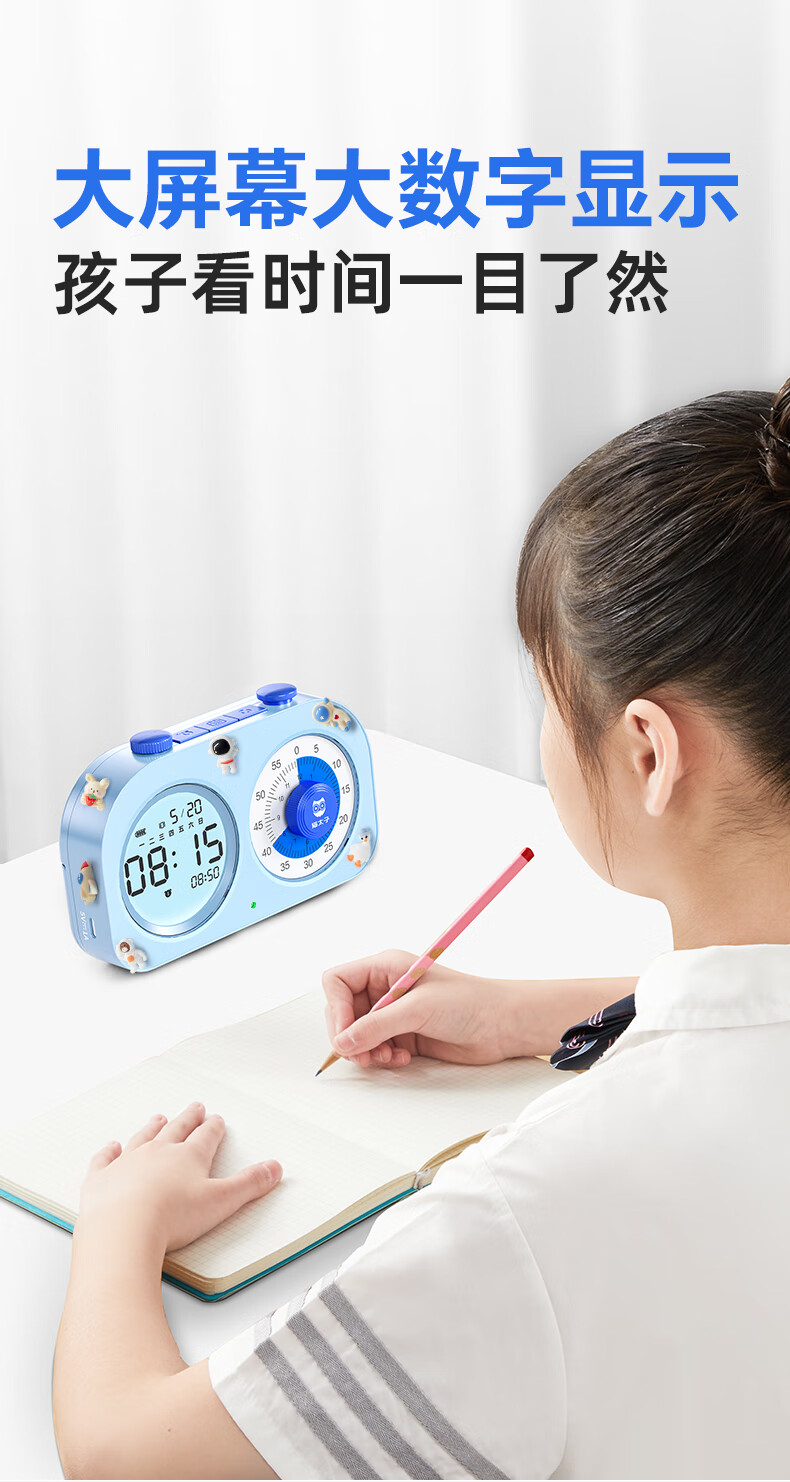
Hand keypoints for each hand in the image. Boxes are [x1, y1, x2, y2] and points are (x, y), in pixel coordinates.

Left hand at [78, 1102, 282, 1252]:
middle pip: (176, 1130)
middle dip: (188, 1119)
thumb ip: (249, 1184)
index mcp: (188, 1157)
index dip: (213, 1128)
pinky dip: (108, 1152)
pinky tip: (111, 1146)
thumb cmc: (171, 1217)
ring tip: (159, 1118)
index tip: (216, 1120)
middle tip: (194, 1108)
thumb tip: (274, 1169)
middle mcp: (157, 1153)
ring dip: (152, 1128)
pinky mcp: (101, 1179)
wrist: (122, 1229)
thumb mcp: (221, 1202)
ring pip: (142, 1138)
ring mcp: (127, 1163)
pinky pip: (105, 1159)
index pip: (205, 1137)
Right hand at [322, 949, 529, 1069]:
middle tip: (362, 1054)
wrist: (502, 1024)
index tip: (346, 1033)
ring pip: (358, 1034)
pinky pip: (375, 1048)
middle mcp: (386, 988)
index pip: (338, 982)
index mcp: (386, 967)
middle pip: (344, 1011)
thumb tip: (344, 1041)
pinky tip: (400, 1058)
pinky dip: (381, 1057)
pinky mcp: (404, 1034)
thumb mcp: (418, 1009)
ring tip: (385, 1057)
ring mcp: (394, 1012)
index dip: (337, 1009)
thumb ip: (377, 1025)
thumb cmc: (470, 1001)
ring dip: (366, 1050)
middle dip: (350, 1035)